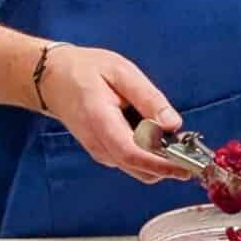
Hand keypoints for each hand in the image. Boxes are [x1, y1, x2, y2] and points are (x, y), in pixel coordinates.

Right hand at [34, 44, 191, 184]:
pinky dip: (149, 156)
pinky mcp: (103, 154)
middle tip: (188, 144)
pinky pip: (132, 163)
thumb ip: (148, 98)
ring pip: (139, 170)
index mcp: (99, 120)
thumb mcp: (121, 71)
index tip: (188, 165)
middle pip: (140, 169)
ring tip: (166, 131)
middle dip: (169, 165)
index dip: (162, 164)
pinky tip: (150, 134)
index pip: (132, 153)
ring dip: (160, 160)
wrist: (51, 78)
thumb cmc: (84, 70)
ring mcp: (99, 152)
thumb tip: (173, 125)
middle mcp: (97, 143)